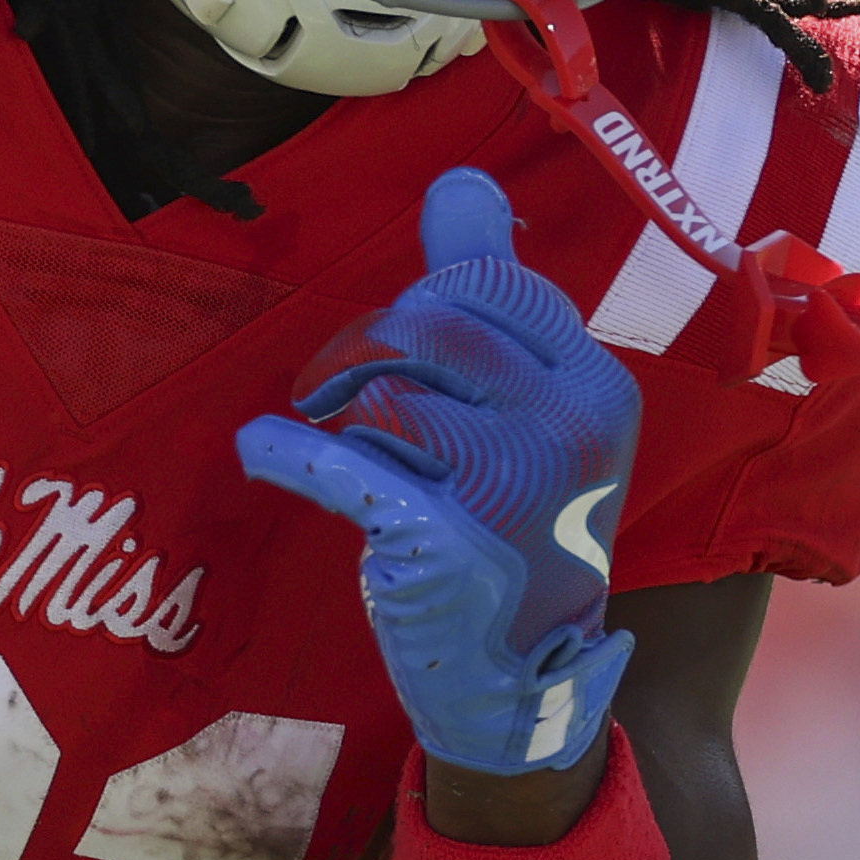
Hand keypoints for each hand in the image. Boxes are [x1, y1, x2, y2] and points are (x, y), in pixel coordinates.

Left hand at [237, 167, 642, 775]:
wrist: (520, 677)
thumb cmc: (521, 527)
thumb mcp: (540, 413)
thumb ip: (498, 300)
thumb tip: (460, 182)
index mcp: (597, 387)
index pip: (489, 285)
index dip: (428, 301)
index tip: (406, 346)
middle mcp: (565, 428)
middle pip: (428, 324)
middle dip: (371, 348)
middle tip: (350, 391)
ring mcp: (507, 487)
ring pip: (380, 392)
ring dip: (339, 410)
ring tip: (337, 436)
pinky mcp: (438, 540)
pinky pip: (337, 466)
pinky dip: (285, 451)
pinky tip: (262, 448)